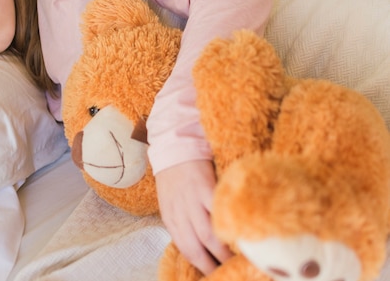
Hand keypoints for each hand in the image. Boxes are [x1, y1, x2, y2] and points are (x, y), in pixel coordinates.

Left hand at [155, 160, 233, 274]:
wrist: (175, 145)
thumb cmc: (177, 177)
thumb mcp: (174, 203)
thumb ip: (185, 223)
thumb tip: (204, 246)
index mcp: (171, 220)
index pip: (187, 252)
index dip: (203, 267)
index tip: (216, 275)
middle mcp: (180, 214)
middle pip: (198, 249)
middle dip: (215, 266)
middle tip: (232, 273)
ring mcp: (192, 202)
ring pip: (209, 236)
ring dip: (226, 252)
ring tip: (241, 261)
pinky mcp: (205, 187)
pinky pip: (219, 210)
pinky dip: (229, 224)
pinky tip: (241, 233)